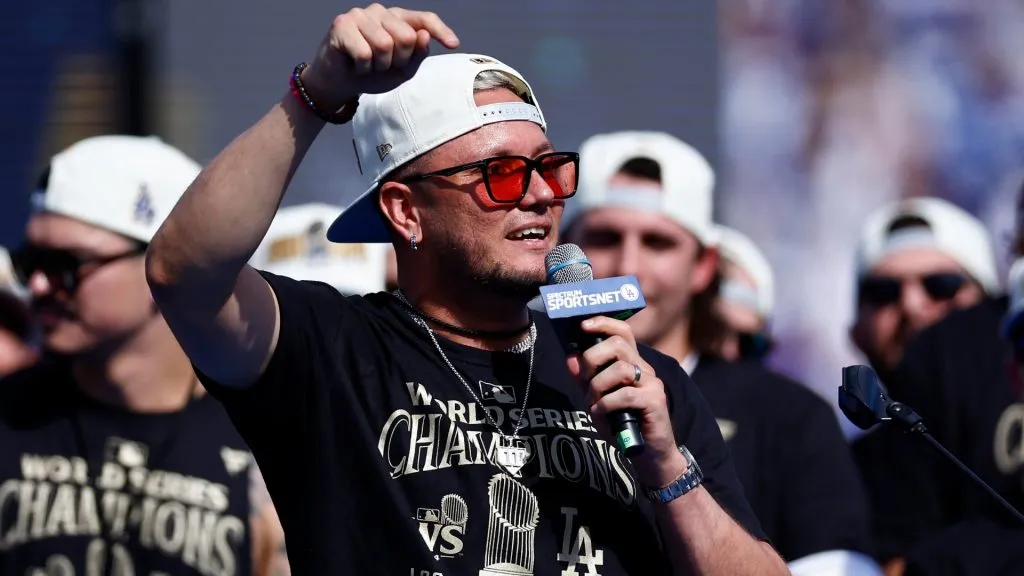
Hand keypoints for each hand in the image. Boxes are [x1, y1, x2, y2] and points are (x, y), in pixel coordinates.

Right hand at [302, 4, 459, 110]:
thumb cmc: (372, 73)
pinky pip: (364, 53)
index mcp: (398, 19)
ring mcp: (361, 15)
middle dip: (399, 60)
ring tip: (369, 66)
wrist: (340, 83)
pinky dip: (362, 68)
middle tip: (384, 67)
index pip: (424, 19)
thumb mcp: (402, 70)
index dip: (440, 31)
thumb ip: (417, 55)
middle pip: (407, 37)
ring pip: (385, 45)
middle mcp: (381, 12)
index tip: (453, 44)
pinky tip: (355, 65)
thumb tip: (423, 35)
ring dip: (379, 66)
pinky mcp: (342, 24)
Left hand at [566, 316, 687, 487]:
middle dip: (592, 360)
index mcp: (631, 363)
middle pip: (617, 345)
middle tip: (585, 381)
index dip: (603, 323)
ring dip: (598, 386)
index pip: (622, 332)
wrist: (647, 454)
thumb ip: (584, 379)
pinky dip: (606, 403)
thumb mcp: (596, 400)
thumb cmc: (621, 425)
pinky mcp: (655, 401)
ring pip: (620, 369)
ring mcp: (652, 384)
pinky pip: (625, 394)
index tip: (583, 326)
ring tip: (594, 403)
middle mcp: (644, 369)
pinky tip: (601, 413)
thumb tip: (570, 357)